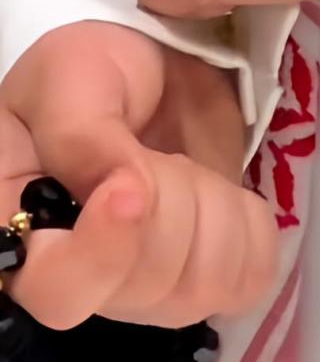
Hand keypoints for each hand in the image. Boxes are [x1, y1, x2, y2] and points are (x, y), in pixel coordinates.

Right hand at [0, 22, 277, 329]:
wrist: (162, 71)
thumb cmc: (100, 71)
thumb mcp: (70, 76)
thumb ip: (80, 135)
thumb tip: (123, 194)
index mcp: (23, 230)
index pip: (58, 291)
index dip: (104, 252)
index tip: (133, 187)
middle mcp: (85, 280)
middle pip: (147, 285)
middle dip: (173, 199)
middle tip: (158, 151)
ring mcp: (151, 291)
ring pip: (206, 288)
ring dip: (216, 210)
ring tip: (189, 168)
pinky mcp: (212, 283)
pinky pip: (252, 279)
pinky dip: (254, 229)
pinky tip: (228, 194)